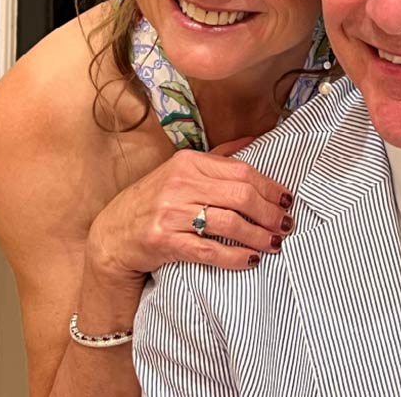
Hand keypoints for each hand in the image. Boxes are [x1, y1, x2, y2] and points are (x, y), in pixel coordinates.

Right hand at [85, 138, 294, 284]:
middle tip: (286, 225)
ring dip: (258, 236)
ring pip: (229, 224)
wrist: (112, 235)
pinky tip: (251, 260)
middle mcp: (180, 183)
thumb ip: (218, 157)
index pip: (242, 172)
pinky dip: (235, 257)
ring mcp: (171, 213)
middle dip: (270, 213)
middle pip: (241, 196)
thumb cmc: (154, 201)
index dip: (270, 188)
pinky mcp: (164, 241)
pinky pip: (209, 251)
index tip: (287, 201)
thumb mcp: (181, 171)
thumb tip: (254, 140)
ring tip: (274, 244)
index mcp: (189, 162)